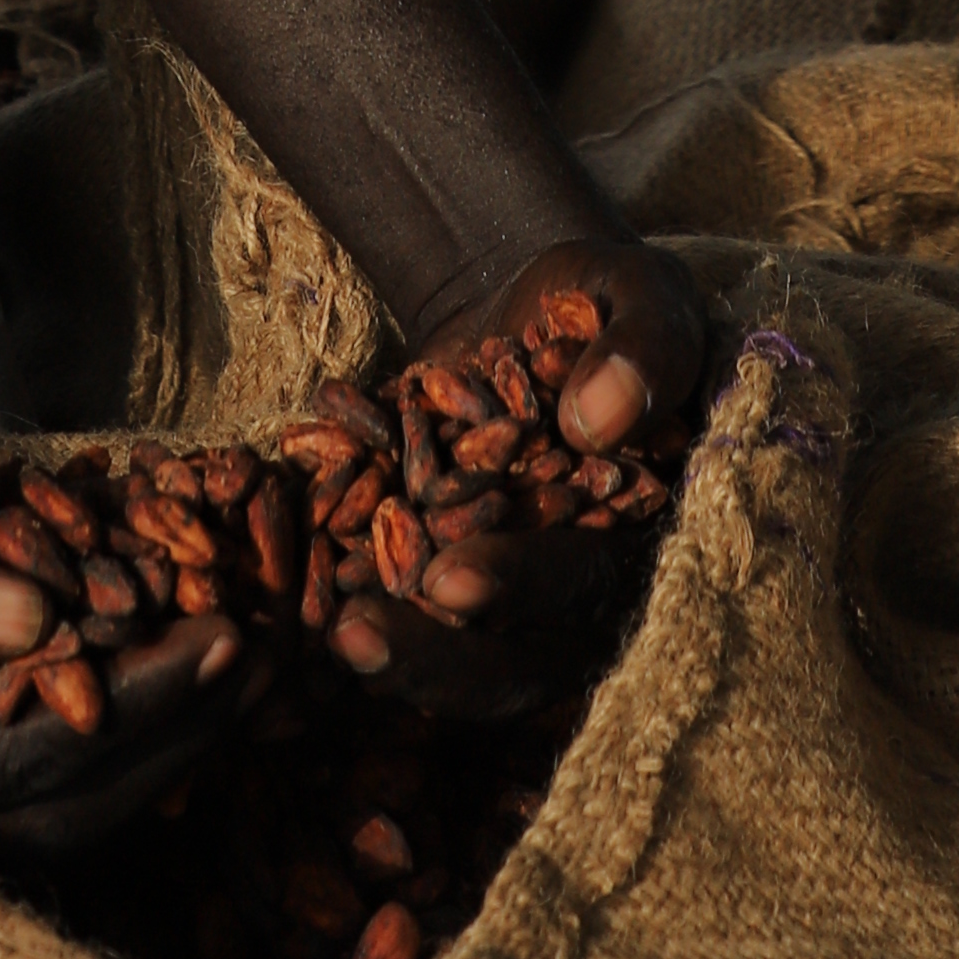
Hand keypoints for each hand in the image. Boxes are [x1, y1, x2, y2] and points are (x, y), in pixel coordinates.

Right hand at [0, 453, 261, 856]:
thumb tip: (54, 617)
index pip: (15, 771)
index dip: (130, 709)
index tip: (219, 638)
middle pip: (50, 812)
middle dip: (166, 736)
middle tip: (261, 655)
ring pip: (39, 795)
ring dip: (141, 729)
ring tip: (233, 657)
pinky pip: (8, 749)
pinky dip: (83, 705)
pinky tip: (145, 646)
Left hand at [336, 228, 715, 721]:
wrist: (534, 308)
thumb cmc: (608, 302)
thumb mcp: (639, 297)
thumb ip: (644, 349)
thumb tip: (599, 417)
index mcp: (654, 537)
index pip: (595, 580)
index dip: (527, 585)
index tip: (453, 581)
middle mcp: (593, 595)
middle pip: (524, 654)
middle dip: (442, 653)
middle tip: (360, 636)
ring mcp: (522, 604)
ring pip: (471, 661)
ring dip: (402, 658)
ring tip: (333, 636)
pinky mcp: (455, 587)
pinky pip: (414, 626)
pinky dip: (361, 620)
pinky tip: (304, 620)